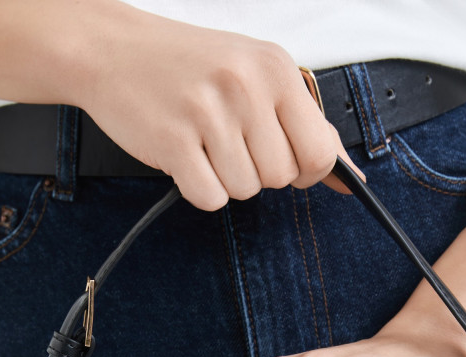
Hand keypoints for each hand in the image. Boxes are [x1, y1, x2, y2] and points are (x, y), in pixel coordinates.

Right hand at [80, 3, 365, 208]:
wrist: (112, 49)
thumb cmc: (189, 67)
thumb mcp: (256, 76)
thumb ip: (305, 125)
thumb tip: (352, 181)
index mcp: (276, 69)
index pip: (320, 152)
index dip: (304, 170)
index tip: (283, 159)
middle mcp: (246, 86)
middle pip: (281, 177)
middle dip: (258, 173)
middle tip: (229, 142)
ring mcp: (209, 113)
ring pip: (245, 191)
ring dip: (225, 180)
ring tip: (203, 143)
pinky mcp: (174, 141)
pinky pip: (210, 198)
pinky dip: (198, 188)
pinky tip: (185, 156)